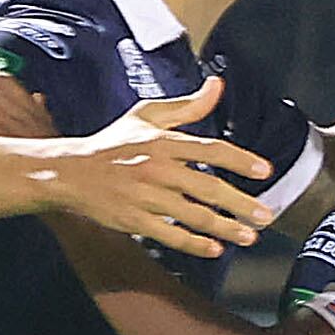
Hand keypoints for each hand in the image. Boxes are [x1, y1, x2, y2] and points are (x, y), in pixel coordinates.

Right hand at [21, 74, 275, 258]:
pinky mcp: (133, 220)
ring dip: (226, 228)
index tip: (264, 170)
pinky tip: (214, 249)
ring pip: (193, 215)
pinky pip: (170, 235)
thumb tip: (216, 86)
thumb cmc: (110, 144)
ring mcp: (144, 196)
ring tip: (249, 236)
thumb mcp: (145, 117)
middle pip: (207, 187)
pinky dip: (194, 244)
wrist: (67, 171)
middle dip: (241, 204)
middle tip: (266, 216)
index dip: (240, 160)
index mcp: (162, 142)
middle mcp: (156, 168)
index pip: (210, 149)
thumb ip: (186, 106)